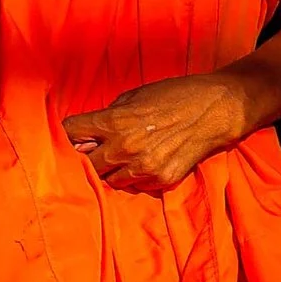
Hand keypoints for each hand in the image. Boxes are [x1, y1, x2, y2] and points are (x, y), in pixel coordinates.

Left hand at [63, 73, 247, 193]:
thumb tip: (89, 132)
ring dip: (111, 171)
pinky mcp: (161, 181)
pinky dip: (135, 176)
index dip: (64, 135)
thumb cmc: (174, 96)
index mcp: (114, 122)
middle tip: (93, 152)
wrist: (216, 110)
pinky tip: (147, 160)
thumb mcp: (135, 96)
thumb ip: (109, 116)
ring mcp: (143, 168)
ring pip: (109, 181)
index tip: (65, 138)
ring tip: (124, 156)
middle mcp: (124, 148)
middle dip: (86, 159)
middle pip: (85, 165)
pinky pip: (135, 185)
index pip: (70, 133)